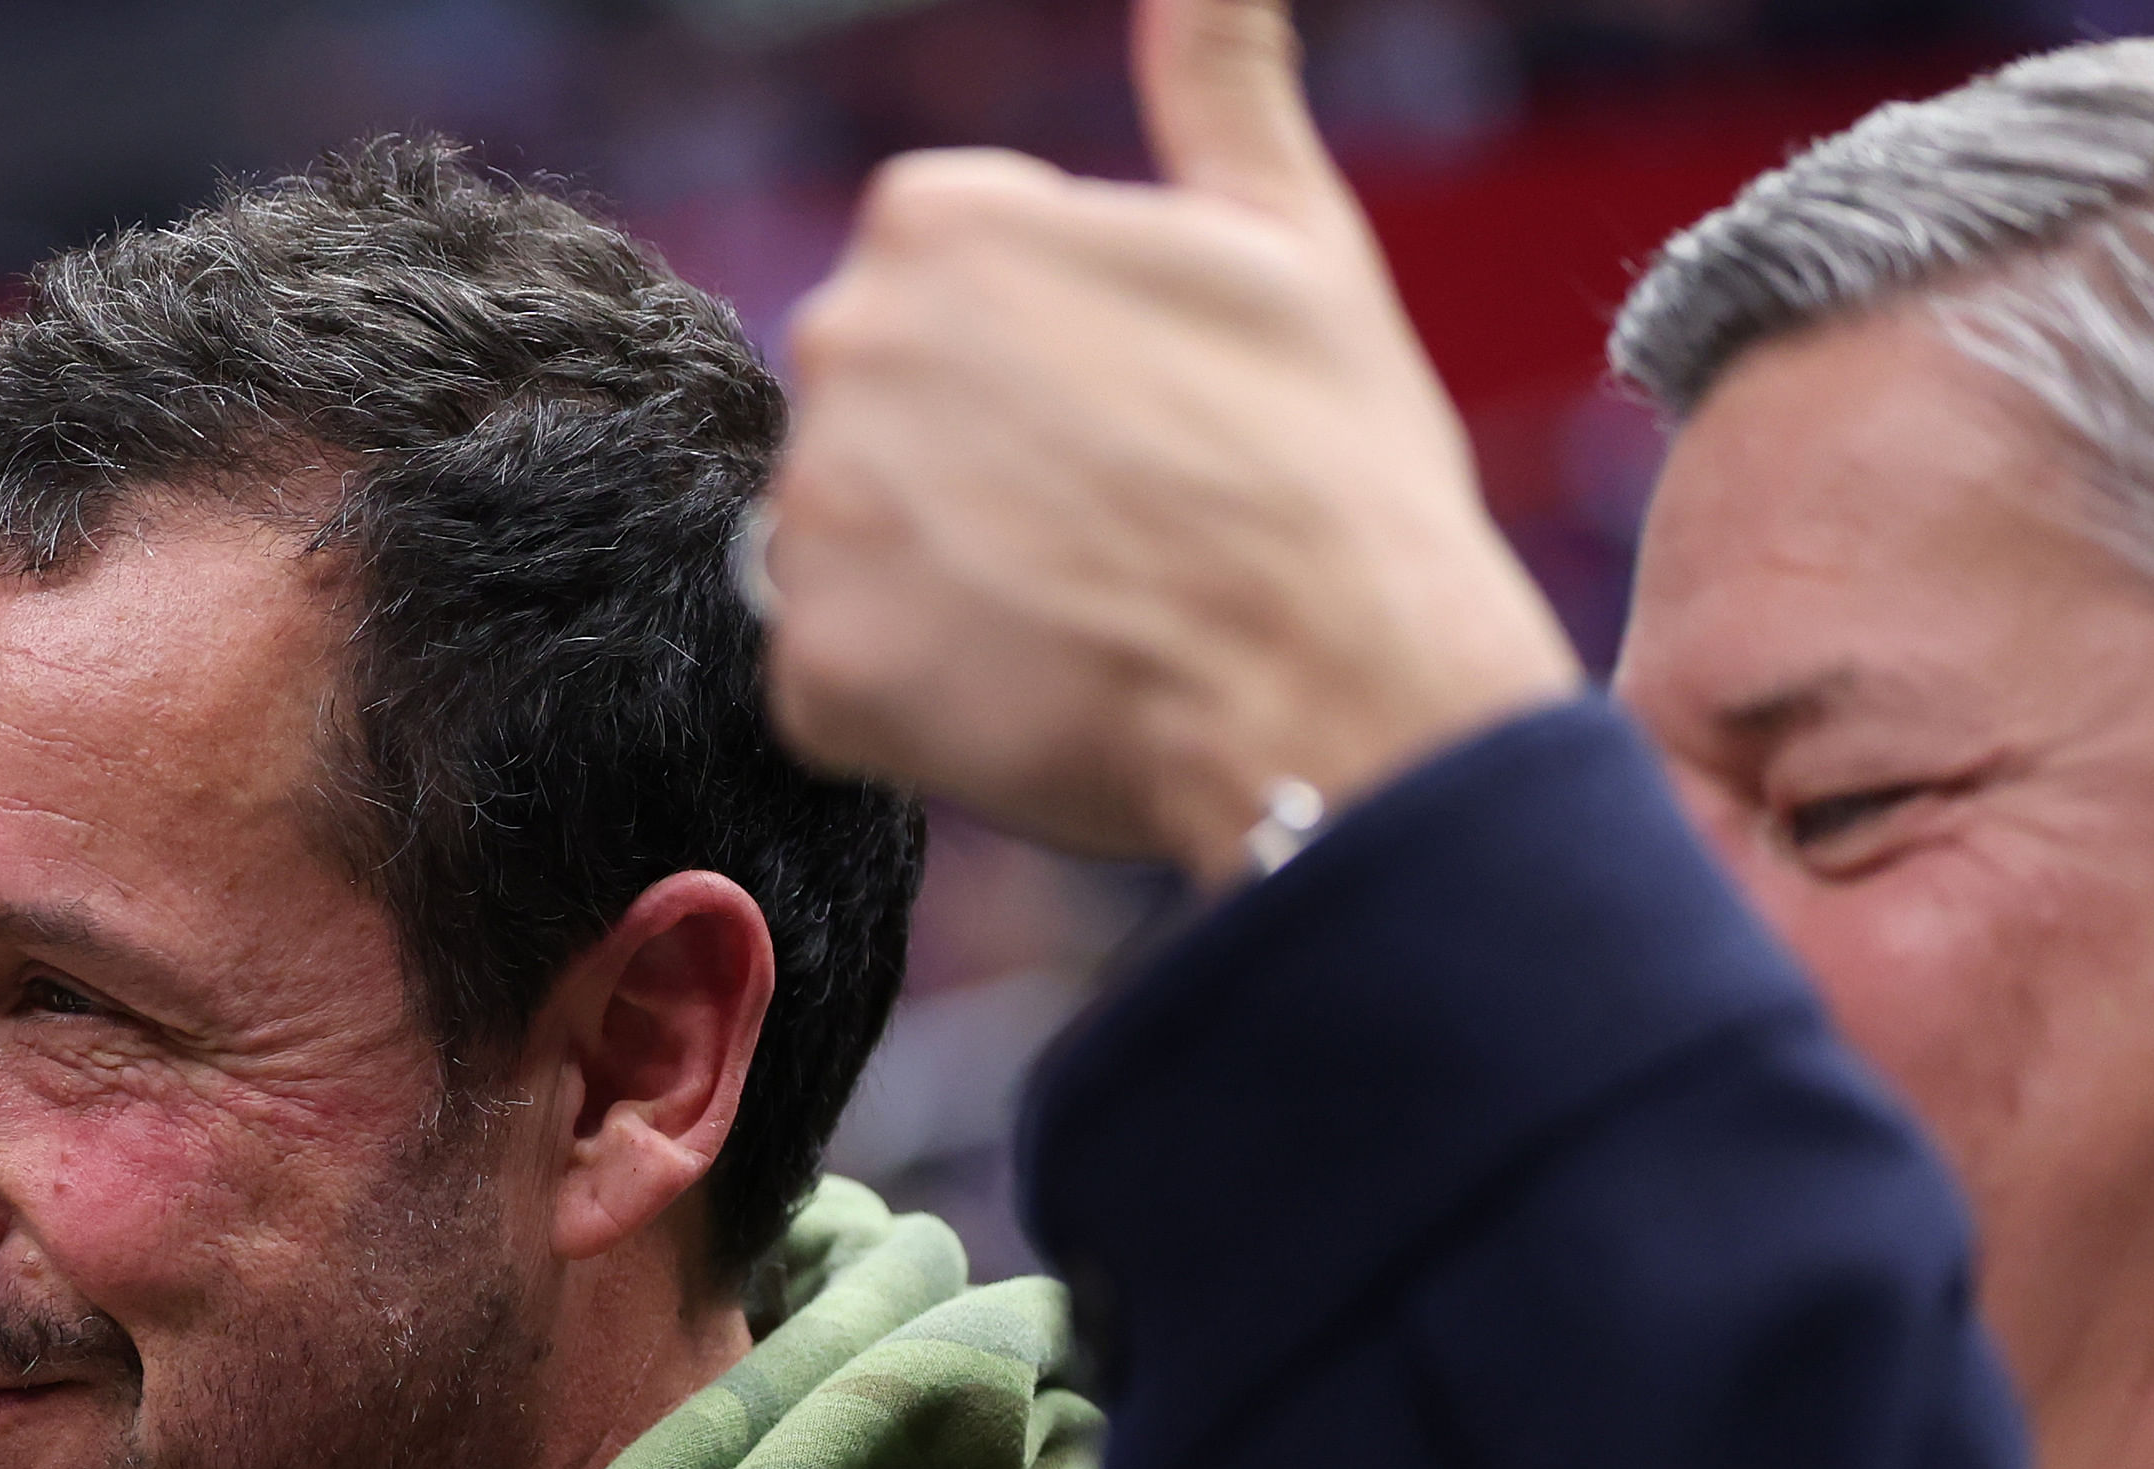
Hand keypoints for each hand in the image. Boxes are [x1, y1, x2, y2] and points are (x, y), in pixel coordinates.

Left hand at [758, 0, 1583, 876]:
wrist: (1342, 686)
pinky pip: (835, 677)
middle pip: (881, 413)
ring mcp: (814, 512)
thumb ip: (1217, 82)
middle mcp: (844, 346)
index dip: (1042, 366)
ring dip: (937, 583)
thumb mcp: (1287, 235)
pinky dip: (910, 700)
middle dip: (970, 466)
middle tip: (1105, 523)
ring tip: (1072, 607)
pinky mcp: (811, 666)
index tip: (1126, 422)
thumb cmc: (1330, 466)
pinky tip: (1023, 689)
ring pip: (855, 545)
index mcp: (937, 222)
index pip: (935, 284)